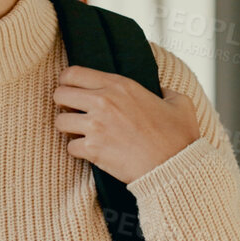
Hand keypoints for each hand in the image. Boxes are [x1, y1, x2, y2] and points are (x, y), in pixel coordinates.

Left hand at [54, 66, 201, 183]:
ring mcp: (96, 126)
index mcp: (120, 85)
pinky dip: (78, 151)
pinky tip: (90, 151)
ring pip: (60, 122)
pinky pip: (70, 147)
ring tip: (80, 133)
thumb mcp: (179, 104)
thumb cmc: (178, 137)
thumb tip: (162, 91)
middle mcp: (104, 101)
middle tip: (73, 112)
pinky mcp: (93, 149)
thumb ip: (165, 91)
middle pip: (59, 94)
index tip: (70, 89)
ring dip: (68, 128)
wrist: (175, 167)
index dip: (67, 81)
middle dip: (63, 104)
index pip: (74, 73)